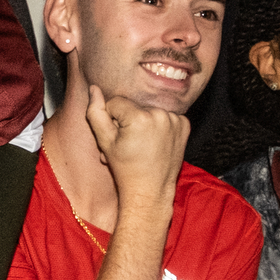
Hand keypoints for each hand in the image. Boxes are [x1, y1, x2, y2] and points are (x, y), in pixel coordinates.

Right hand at [83, 85, 187, 226]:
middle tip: (130, 144)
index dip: (112, 119)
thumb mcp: (104, 142)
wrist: (150, 190)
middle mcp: (160, 115)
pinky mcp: (184, 124)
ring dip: (144, 122)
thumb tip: (94, 89)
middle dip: (129, 120)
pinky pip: (165, 116)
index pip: (117, 102)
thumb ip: (96, 113)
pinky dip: (160, 125)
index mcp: (139, 117)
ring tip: (142, 144)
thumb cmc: (125, 169)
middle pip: (135, 106)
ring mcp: (175, 119)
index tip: (118, 138)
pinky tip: (156, 142)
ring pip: (150, 110)